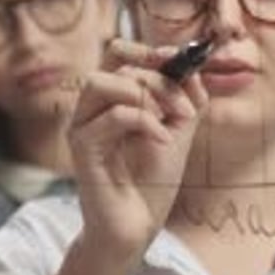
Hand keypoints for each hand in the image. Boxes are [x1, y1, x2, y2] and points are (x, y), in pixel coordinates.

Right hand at [67, 38, 208, 264]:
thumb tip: (191, 65)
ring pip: (102, 82)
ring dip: (146, 94)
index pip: (117, 52)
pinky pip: (113, 116)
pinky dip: (146, 122)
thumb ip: (186, 97)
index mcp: (111, 99)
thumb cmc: (153, 180)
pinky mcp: (83, 148)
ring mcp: (82, 126)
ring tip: (171, 120)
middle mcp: (91, 108)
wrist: (138, 226)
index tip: (176, 59)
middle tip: (182, 106)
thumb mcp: (179, 130)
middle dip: (156, 77)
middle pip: (114, 63)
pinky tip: (163, 142)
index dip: (146, 49)